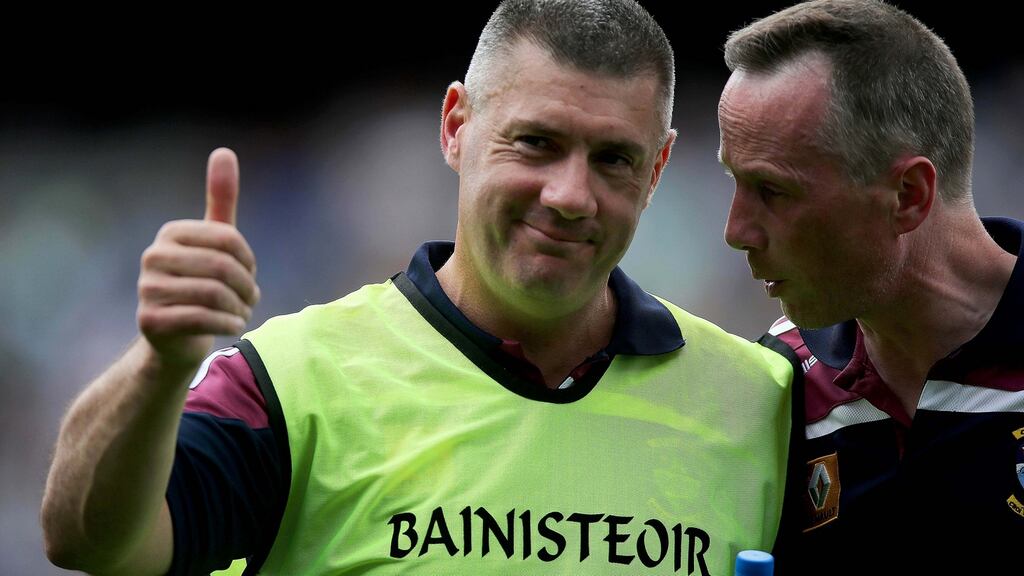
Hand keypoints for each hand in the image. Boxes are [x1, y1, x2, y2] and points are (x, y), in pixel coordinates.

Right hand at [136, 148, 259, 369]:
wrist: (177, 338)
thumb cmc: (202, 284)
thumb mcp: (215, 243)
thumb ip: (221, 201)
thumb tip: (224, 151)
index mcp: (171, 233)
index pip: (228, 239)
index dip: (249, 261)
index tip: (251, 275)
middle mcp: (153, 256)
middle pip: (223, 267)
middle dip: (247, 287)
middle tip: (252, 300)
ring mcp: (147, 288)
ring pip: (215, 294)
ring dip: (240, 308)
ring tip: (242, 313)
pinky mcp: (149, 320)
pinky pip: (203, 318)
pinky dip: (228, 323)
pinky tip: (234, 325)